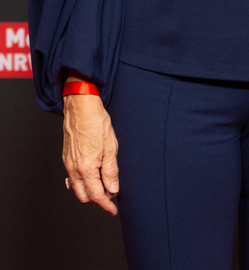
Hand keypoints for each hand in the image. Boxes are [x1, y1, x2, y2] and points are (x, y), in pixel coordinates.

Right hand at [62, 94, 119, 215]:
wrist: (81, 106)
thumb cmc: (96, 122)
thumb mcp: (111, 147)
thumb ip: (111, 171)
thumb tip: (113, 188)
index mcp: (86, 168)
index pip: (97, 195)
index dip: (106, 205)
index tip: (113, 210)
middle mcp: (74, 168)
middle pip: (84, 196)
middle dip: (97, 200)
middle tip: (111, 196)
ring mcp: (68, 162)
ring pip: (77, 187)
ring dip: (90, 191)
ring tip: (105, 184)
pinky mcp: (67, 156)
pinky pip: (74, 176)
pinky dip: (84, 181)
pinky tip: (94, 173)